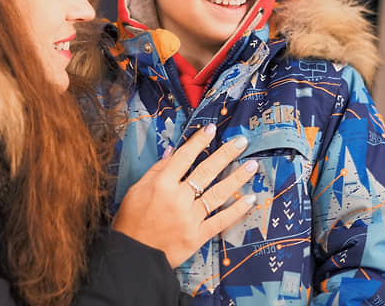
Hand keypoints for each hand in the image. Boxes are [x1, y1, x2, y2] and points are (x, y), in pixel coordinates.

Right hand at [112, 124, 257, 267]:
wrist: (134, 255)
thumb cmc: (131, 220)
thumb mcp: (136, 190)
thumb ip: (156, 170)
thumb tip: (173, 152)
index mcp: (161, 184)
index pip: (184, 157)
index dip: (199, 142)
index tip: (212, 129)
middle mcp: (178, 198)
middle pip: (206, 171)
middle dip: (226, 154)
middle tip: (242, 142)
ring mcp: (190, 217)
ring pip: (218, 193)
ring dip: (237, 178)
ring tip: (252, 165)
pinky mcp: (198, 235)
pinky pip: (221, 221)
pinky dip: (236, 211)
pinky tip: (249, 199)